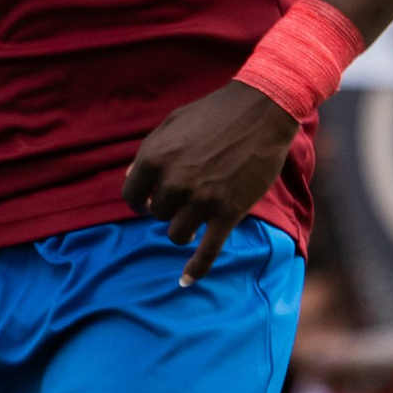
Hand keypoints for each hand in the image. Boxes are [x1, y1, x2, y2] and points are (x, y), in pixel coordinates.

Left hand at [124, 82, 296, 286]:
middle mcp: (173, 182)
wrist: (261, 111)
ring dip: (183, 230)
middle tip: (187, 197)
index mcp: (154, 158)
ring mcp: (201, 200)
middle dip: (169, 209)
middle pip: (157, 215)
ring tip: (194, 221)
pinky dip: (195, 269)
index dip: (141, 202)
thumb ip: (149, 152)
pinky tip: (186, 281)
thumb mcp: (171, 125)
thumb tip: (130, 177)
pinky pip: (207, 250)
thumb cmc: (214, 113)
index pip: (132, 197)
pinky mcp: (227, 212)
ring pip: (177, 234)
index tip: (151, 203)